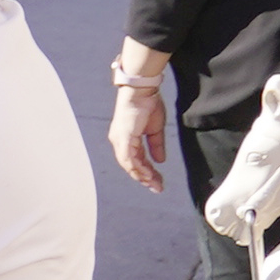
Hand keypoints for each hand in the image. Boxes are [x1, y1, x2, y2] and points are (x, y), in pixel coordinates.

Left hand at [111, 62, 175, 193]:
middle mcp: (119, 141)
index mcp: (126, 139)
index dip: (147, 172)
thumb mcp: (155, 130)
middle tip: (157, 188)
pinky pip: (129, 158)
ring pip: (129, 165)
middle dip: (145, 178)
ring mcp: (120, 140)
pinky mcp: (123, 138)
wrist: (142, 91)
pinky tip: (148, 175)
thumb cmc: (147, 105)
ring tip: (154, 184)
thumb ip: (156, 146)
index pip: (136, 161)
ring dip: (143, 176)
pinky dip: (138, 168)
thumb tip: (160, 160)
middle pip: (131, 166)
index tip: (158, 181)